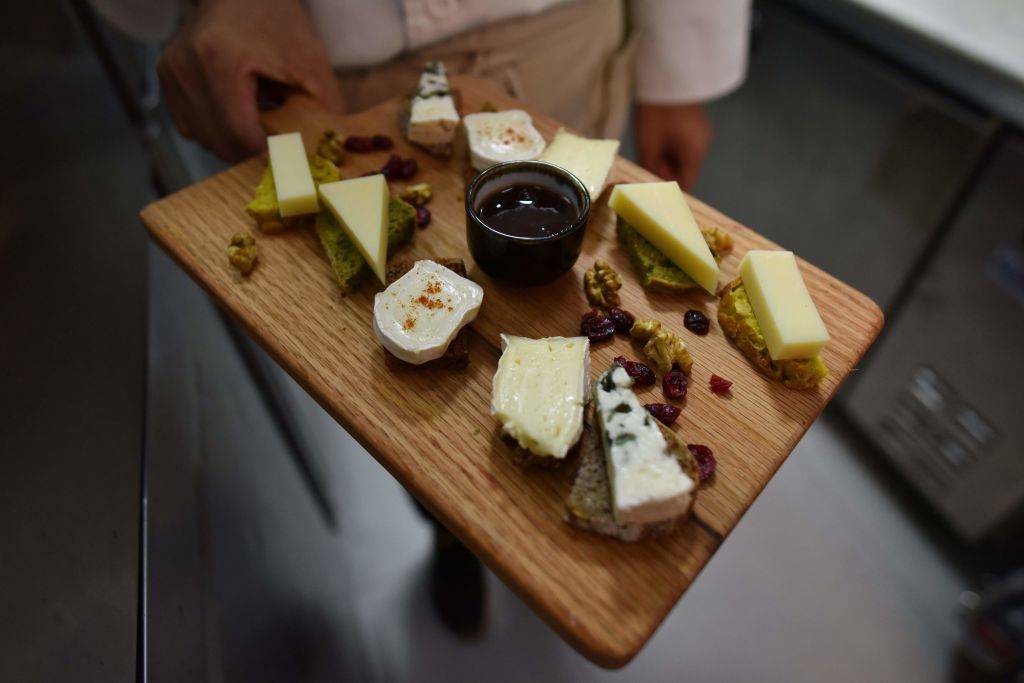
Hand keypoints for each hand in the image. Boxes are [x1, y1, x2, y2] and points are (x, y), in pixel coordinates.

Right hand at [157, 0, 343, 160]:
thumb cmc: (277, 20)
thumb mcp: (309, 58)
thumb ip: (324, 104)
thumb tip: (333, 148)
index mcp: (218, 60)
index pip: (239, 135)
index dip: (268, 152)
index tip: (290, 151)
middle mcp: (185, 68)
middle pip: (220, 142)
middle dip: (252, 149)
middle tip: (277, 138)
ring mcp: (170, 72)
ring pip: (204, 138)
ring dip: (234, 139)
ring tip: (258, 117)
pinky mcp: (165, 76)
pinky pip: (191, 125)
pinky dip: (216, 128)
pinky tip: (237, 110)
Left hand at [634, 103, 713, 189]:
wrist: (668, 76)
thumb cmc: (657, 113)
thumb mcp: (648, 144)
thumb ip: (650, 168)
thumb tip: (649, 185)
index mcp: (695, 154)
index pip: (686, 183)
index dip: (668, 187)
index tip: (651, 184)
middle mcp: (702, 145)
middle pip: (684, 169)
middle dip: (665, 170)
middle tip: (646, 161)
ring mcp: (700, 132)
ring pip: (682, 155)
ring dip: (666, 156)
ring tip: (649, 147)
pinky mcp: (695, 122)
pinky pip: (683, 141)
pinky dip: (670, 144)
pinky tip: (657, 135)